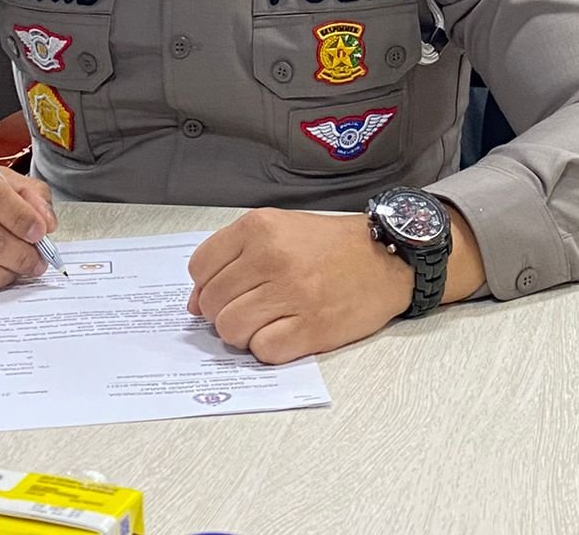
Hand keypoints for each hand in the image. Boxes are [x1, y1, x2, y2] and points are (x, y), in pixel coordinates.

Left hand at [187, 208, 413, 364]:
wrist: (385, 258)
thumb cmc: (328, 245)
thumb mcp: (279, 230)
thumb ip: (234, 257)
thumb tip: (193, 304)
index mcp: (259, 227)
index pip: (200, 268)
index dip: (204, 287)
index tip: (223, 292)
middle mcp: (271, 257)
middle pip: (212, 303)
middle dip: (223, 313)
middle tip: (250, 308)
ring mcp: (291, 294)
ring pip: (231, 329)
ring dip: (243, 333)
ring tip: (267, 322)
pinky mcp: (310, 328)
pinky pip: (263, 351)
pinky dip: (268, 348)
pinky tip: (285, 333)